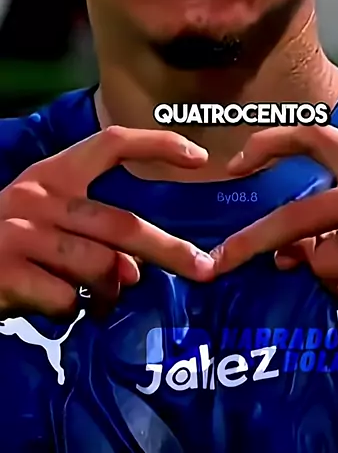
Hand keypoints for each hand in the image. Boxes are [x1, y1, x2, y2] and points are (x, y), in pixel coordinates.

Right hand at [0, 126, 214, 316]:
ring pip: (99, 266)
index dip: (156, 144)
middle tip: (203, 268)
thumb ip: (92, 230)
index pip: (111, 143)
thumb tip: (135, 270)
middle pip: (120, 224)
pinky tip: (58, 305)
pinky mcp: (7, 271)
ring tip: (102, 299)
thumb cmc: (9, 236)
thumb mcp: (47, 216)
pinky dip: (71, 309)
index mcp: (54, 173)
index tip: (200, 156)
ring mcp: (22, 233)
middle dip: (168, 249)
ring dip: (109, 290)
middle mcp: (40, 197)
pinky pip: (65, 298)